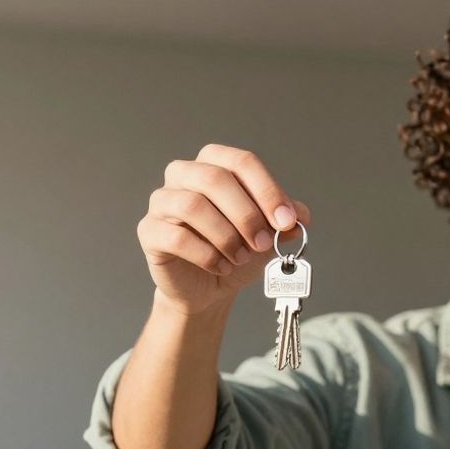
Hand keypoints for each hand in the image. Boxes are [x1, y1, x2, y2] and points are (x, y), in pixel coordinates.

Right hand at [137, 144, 310, 315]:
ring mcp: (162, 201)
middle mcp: (184, 174)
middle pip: (214, 178)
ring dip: (225, 235)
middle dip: (246, 214)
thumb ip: (283, 221)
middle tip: (263, 243)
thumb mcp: (267, 234)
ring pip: (191, 205)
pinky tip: (221, 266)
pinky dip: (205, 254)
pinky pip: (175, 237)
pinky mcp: (149, 231)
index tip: (287, 220)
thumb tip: (300, 215)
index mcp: (214, 164)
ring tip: (240, 257)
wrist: (209, 286)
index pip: (242, 162)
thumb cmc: (235, 250)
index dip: (268, 190)